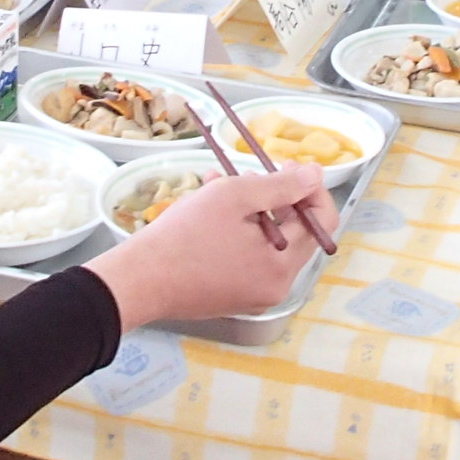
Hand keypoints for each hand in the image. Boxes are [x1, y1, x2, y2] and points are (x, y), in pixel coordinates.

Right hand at [88, 161, 336, 329]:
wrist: (137, 280)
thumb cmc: (184, 236)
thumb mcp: (235, 197)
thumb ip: (281, 185)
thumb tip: (315, 175)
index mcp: (283, 268)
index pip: (322, 222)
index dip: (312, 188)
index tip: (290, 165)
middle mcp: (274, 287)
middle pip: (294, 232)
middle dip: (276, 197)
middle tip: (251, 173)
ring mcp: (251, 294)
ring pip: (267, 240)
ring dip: (251, 208)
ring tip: (220, 183)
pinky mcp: (229, 294)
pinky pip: (246, 256)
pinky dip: (237, 229)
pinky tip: (209, 205)